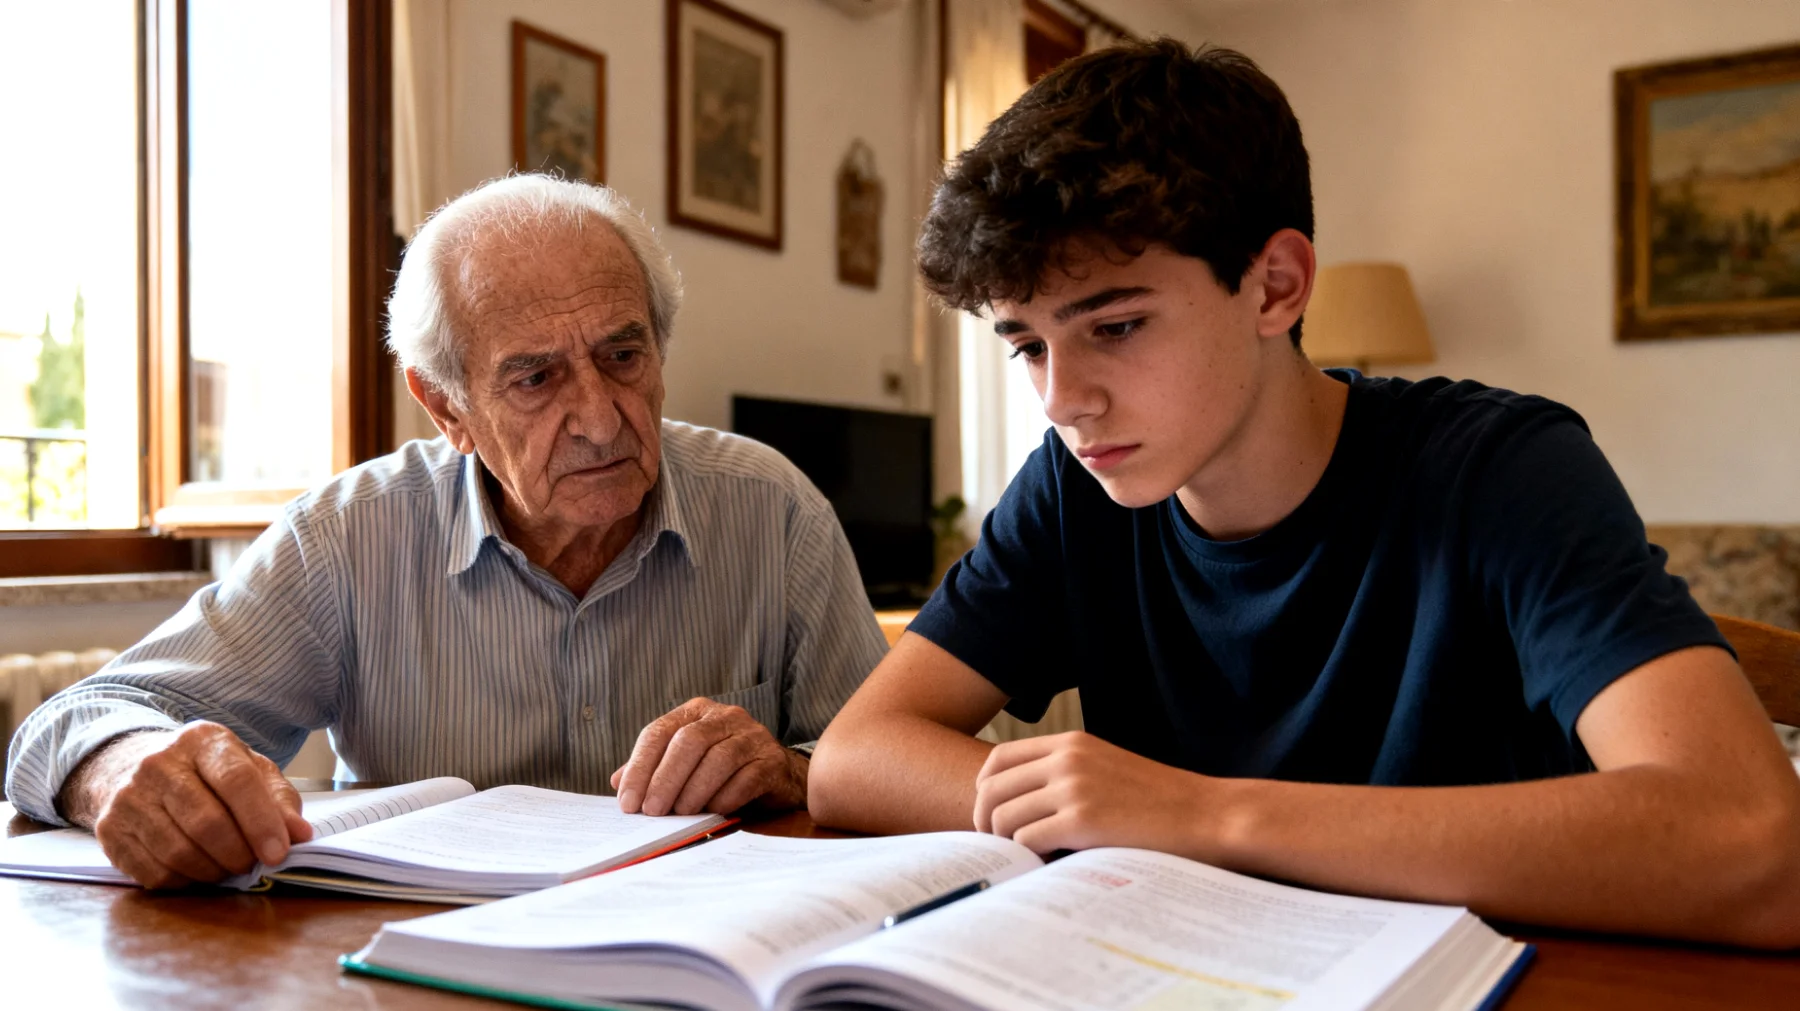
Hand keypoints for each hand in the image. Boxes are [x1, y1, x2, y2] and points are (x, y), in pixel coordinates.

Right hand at [59, 722, 313, 888]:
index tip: (279, 854)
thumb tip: (300, 835)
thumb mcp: (250, 771)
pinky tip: (196, 870)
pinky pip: (154, 872)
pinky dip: (185, 881)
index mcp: (202, 741)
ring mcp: (128, 797)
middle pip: (207, 823)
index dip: (261, 822)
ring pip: (179, 852)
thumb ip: (279, 800)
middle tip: (252, 865)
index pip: (236, 781)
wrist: (132, 767)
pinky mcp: (109, 830)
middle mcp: (159, 764)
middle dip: (238, 854)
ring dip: (213, 871)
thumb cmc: (205, 773)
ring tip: (228, 868)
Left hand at [609, 697, 804, 815]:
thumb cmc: (722, 769)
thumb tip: (618, 782)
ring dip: (694, 791)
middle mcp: (725, 717)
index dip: (640, 766)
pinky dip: (726, 797)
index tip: (627, 800)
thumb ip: (653, 768)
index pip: (660, 732)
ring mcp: (752, 736)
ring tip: (682, 814)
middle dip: (666, 778)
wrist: (779, 774)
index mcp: (696, 712)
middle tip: (652, 811)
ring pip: (719, 758)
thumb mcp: (684, 763)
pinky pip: (747, 778)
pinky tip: (713, 811)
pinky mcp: (772, 761)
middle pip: (690, 741)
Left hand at [973, 731, 1217, 855]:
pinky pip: (1026, 841)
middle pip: (991, 789)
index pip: (999, 759)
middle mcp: (1066, 759)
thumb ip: (1067, 774)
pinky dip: (1029, 859)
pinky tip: (1049, 866)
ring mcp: (1073, 788)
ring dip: (1008, 844)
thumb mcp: (1107, 768)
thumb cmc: (1161, 802)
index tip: (993, 818)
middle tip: (999, 849)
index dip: (985, 791)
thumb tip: (1019, 803)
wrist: (1207, 815)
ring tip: (1028, 861)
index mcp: (1071, 743)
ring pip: (1004, 817)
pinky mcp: (1082, 821)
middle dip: (985, 823)